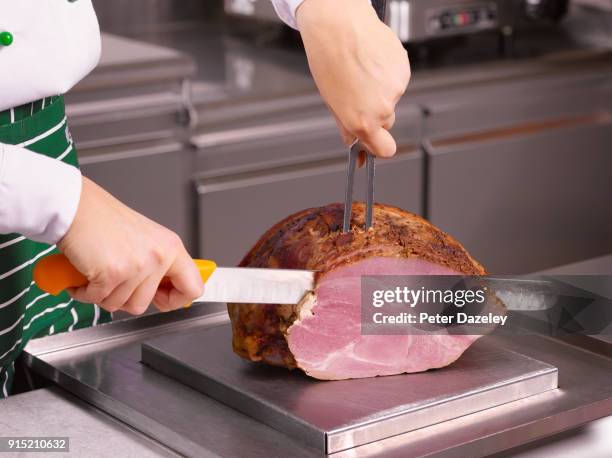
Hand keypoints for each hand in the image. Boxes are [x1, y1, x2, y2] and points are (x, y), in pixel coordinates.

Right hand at [57, 177, 202, 314]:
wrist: (76, 206)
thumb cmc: (103, 220)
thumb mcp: (146, 239)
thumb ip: (159, 264)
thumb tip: (166, 290)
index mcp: (171, 247)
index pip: (193, 288)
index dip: (175, 300)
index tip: (160, 297)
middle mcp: (159, 256)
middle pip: (145, 304)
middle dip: (124, 298)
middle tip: (115, 280)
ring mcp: (138, 266)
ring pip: (120, 304)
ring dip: (103, 293)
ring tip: (99, 271)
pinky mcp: (113, 273)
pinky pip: (98, 299)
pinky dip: (85, 292)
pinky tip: (85, 274)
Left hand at [297, 0, 409, 157]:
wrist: (339, 25)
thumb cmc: (330, 59)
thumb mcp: (332, 102)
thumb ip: (347, 126)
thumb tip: (353, 143)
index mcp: (363, 121)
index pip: (385, 150)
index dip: (378, 147)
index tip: (373, 143)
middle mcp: (382, 108)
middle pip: (386, 123)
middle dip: (375, 114)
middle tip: (358, 95)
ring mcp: (396, 89)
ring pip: (391, 99)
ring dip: (379, 91)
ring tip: (361, 73)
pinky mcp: (404, 70)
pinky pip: (397, 80)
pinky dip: (387, 74)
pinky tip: (371, 63)